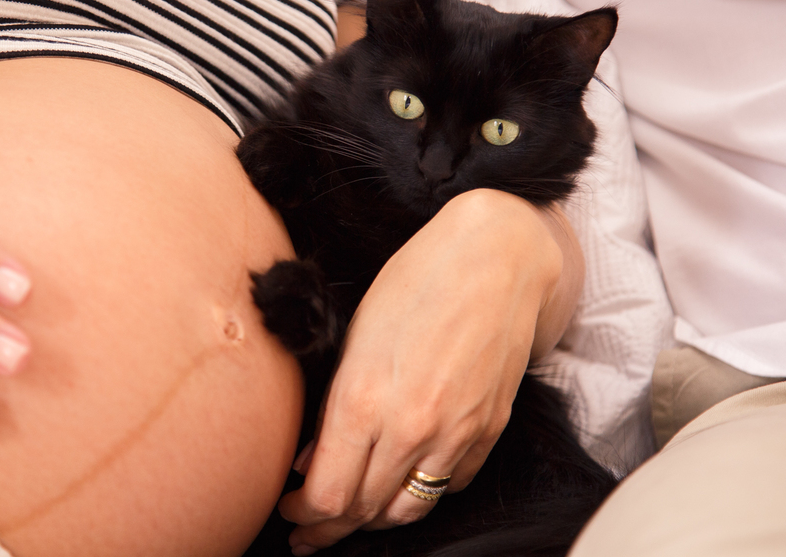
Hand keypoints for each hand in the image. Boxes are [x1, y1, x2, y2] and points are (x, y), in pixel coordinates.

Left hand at [277, 189, 582, 553]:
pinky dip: (423, 492)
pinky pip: (451, 485)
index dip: (302, 513)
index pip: (326, 495)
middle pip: (363, 511)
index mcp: (364, 400)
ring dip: (374, 519)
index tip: (289, 508)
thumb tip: (310, 460)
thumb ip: (332, 406)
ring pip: (408, 509)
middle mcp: (411, 428)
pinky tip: (404, 481)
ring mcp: (455, 434)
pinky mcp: (489, 430)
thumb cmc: (417, 279)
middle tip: (308, 529)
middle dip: (328, 527)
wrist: (496, 257)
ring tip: (352, 516)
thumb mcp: (354, 336)